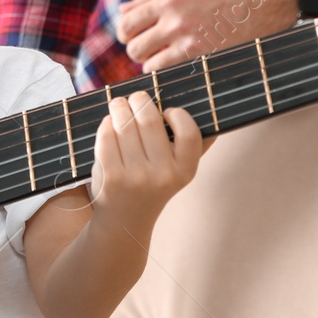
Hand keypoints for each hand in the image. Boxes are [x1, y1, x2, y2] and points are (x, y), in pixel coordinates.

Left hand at [87, 90, 207, 233]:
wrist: (125, 221)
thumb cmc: (153, 186)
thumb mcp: (179, 172)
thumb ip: (195, 147)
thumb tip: (211, 114)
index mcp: (185, 171)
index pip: (189, 131)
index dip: (178, 114)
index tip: (168, 112)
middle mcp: (163, 175)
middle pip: (149, 120)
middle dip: (140, 100)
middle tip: (135, 97)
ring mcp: (136, 176)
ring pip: (125, 124)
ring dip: (119, 107)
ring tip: (119, 105)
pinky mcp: (111, 175)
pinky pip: (107, 136)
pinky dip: (106, 125)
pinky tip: (109, 124)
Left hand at [116, 0, 295, 69]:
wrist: (257, 15)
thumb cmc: (219, 0)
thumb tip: (122, 9)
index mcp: (169, 0)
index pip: (126, 22)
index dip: (125, 33)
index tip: (132, 37)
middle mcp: (175, 20)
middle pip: (133, 46)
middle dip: (137, 50)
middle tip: (148, 49)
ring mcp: (186, 42)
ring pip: (146, 64)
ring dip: (150, 63)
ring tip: (162, 57)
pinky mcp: (198, 59)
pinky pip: (164, 73)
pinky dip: (164, 72)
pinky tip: (173, 65)